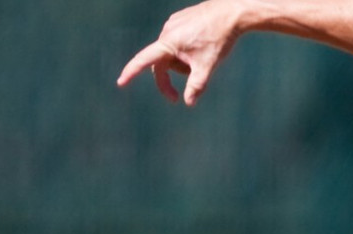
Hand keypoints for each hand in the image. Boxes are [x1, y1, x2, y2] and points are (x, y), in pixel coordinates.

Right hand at [116, 0, 248, 105]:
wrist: (232, 12)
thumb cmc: (219, 38)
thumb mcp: (207, 66)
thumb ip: (196, 86)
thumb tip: (189, 102)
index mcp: (168, 43)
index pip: (144, 60)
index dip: (131, 72)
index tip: (120, 82)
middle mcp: (166, 32)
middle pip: (160, 63)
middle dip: (167, 79)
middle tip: (175, 98)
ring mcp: (173, 24)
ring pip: (170, 53)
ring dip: (180, 64)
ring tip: (201, 59)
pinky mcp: (180, 20)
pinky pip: (177, 41)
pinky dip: (185, 51)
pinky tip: (202, 45)